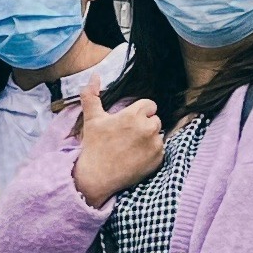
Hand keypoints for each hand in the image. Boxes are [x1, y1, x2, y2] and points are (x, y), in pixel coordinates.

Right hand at [68, 86, 169, 206]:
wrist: (97, 178)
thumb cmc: (93, 147)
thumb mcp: (92, 119)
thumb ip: (92, 95)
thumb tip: (94, 74)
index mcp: (133, 115)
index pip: (149, 105)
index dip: (139, 113)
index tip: (128, 123)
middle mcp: (147, 128)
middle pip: (155, 119)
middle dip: (144, 125)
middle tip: (127, 137)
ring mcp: (155, 145)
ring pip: (157, 135)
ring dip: (148, 139)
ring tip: (131, 149)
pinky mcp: (158, 159)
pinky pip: (160, 150)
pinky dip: (151, 154)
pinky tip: (136, 158)